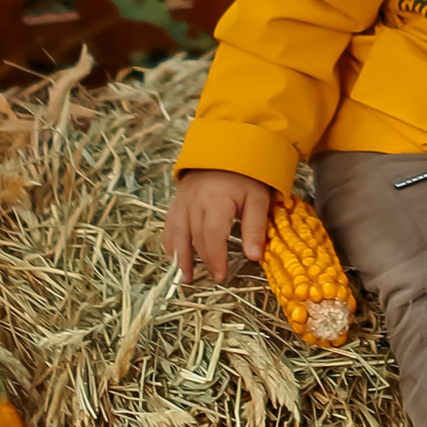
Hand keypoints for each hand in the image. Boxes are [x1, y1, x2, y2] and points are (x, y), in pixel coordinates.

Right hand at [166, 166, 275, 288]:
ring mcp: (182, 201)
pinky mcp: (177, 201)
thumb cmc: (245, 175)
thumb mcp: (257, 198)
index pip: (212, 236)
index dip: (215, 258)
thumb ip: (254, 227)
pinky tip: (174, 257)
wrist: (226, 148)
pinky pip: (169, 225)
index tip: (221, 275)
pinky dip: (170, 243)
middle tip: (212, 277)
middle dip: (203, 260)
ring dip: (180, 257)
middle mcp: (194, 202)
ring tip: (185, 278)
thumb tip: (254, 257)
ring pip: (177, 233)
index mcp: (216, 201)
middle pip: (195, 237)